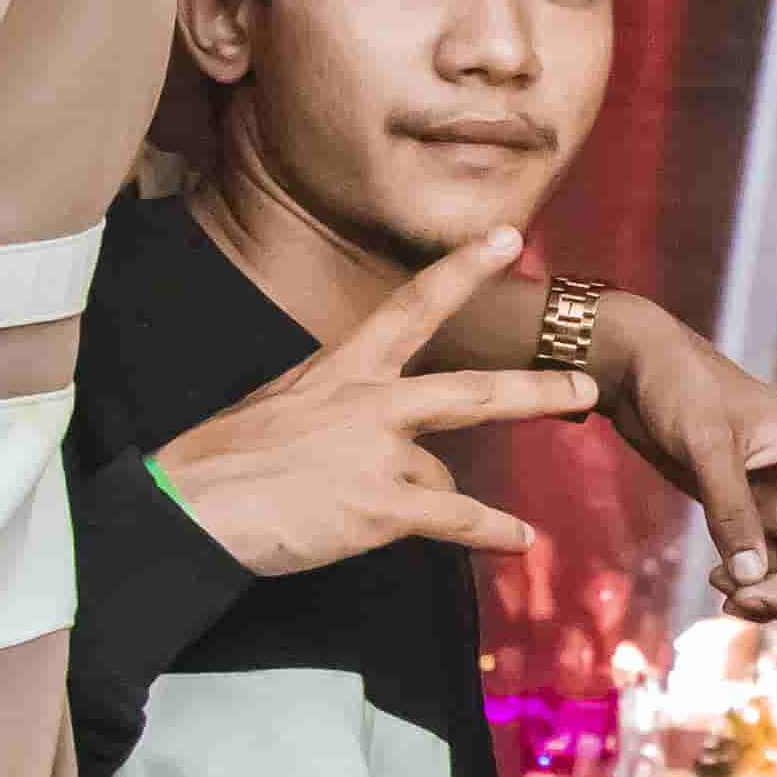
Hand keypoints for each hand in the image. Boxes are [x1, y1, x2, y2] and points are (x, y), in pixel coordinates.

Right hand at [150, 229, 591, 577]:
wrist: (189, 508)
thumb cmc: (218, 467)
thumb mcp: (280, 413)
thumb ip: (339, 416)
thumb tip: (388, 447)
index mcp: (337, 370)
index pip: (409, 307)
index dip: (461, 270)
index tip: (505, 236)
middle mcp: (365, 402)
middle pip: (469, 390)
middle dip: (534, 389)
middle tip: (587, 384)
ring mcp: (374, 453)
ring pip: (446, 476)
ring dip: (461, 508)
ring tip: (510, 531)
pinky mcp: (377, 505)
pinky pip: (453, 519)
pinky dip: (490, 531)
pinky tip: (521, 539)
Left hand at [603, 316, 776, 630]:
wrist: (639, 370)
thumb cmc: (681, 386)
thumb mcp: (707, 445)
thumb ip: (731, 512)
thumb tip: (751, 578)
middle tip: (744, 605)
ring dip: (769, 594)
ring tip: (725, 595)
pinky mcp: (750, 511)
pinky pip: (765, 563)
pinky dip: (748, 583)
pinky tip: (719, 581)